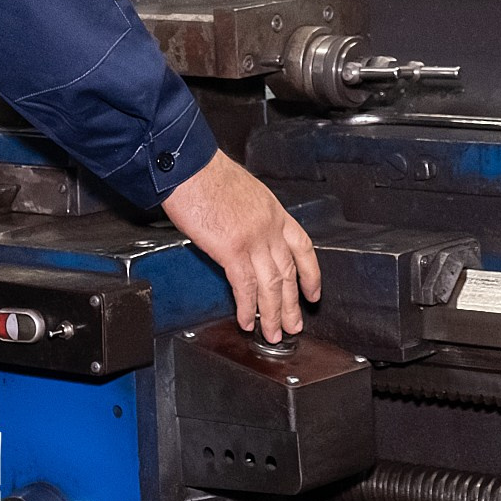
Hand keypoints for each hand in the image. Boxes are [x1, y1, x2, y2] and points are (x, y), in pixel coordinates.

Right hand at [160, 149, 321, 341]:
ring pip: (271, 286)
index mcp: (273, 211)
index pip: (303, 247)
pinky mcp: (232, 250)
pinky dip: (247, 308)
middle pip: (288, 273)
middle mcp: (269, 227)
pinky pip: (245, 287)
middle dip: (292, 304)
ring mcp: (253, 239)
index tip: (313, 291)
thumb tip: (246, 231)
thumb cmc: (206, 173)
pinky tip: (247, 321)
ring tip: (273, 334)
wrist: (187, 166)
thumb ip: (252, 215)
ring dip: (273, 314)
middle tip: (294, 325)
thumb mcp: (243, 190)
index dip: (311, 273)